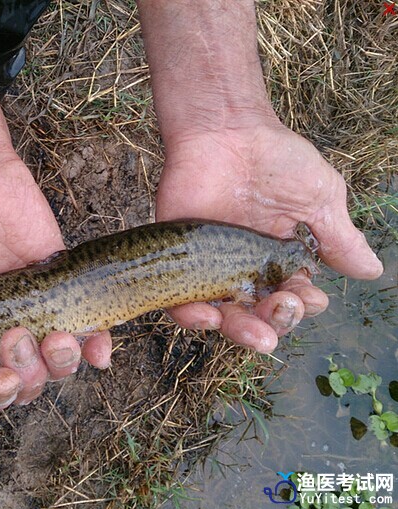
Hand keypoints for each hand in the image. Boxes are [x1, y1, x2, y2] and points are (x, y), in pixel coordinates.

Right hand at [0, 152, 110, 407]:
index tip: (2, 378)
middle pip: (23, 383)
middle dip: (28, 375)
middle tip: (19, 337)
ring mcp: (32, 312)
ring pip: (58, 364)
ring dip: (62, 362)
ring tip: (59, 337)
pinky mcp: (60, 288)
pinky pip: (89, 330)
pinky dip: (98, 347)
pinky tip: (101, 348)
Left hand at [156, 118, 382, 351]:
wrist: (225, 131)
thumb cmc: (276, 160)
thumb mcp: (319, 198)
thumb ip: (340, 238)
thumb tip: (372, 271)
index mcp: (281, 261)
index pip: (294, 298)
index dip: (304, 305)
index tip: (308, 295)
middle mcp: (246, 270)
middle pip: (260, 316)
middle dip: (276, 322)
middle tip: (283, 307)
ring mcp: (210, 267)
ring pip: (224, 317)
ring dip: (241, 332)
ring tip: (255, 336)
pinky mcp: (178, 260)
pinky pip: (179, 301)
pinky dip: (192, 316)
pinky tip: (209, 316)